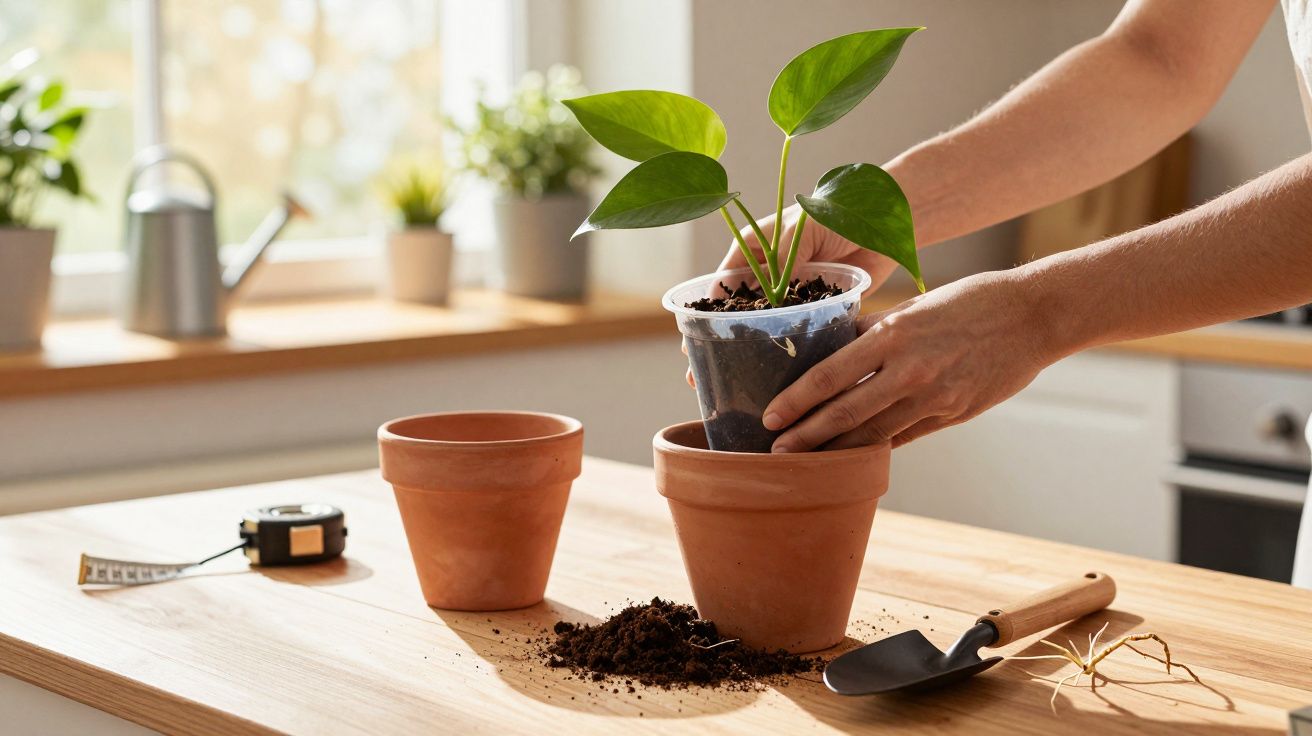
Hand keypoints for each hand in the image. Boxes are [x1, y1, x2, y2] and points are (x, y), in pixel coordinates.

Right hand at [687, 203, 903, 388]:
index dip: (705, 317)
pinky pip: (799, 332)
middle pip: (738, 314)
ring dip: (752, 354)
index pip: (721, 288)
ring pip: (766, 328)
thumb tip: (770, 301)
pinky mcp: (820, 306)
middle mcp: (769, 274)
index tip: (691, 344)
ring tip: (733, 385)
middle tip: (702, 375)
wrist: (884, 218)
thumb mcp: (800, 230)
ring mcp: (793, 292)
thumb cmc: (838, 211)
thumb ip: (782, 261)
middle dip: (720, 344)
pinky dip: (789, 351)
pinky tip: (779, 378)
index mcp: (754, 251)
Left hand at [762, 270, 1055, 449]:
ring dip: (835, 451)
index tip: (770, 416)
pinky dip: (876, 449)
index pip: (829, 375)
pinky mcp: (952, 415)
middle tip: (775, 452)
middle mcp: (908, 370)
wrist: (1033, 316)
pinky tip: (853, 458)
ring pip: (872, 434)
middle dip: (805, 437)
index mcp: (893, 334)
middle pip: (844, 413)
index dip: (796, 401)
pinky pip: (904, 437)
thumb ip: (873, 332)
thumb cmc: (969, 302)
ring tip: (806, 461)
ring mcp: (933, 398)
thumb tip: (831, 349)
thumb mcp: (914, 306)